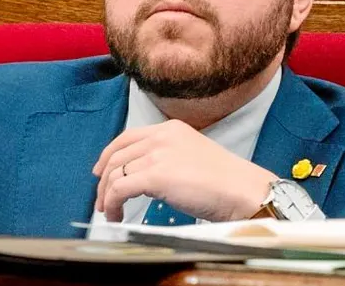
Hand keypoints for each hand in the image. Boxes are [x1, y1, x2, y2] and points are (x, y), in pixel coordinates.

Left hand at [92, 121, 278, 222]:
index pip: (128, 137)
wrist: (243, 190)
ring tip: (110, 211)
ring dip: (107, 195)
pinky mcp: (155, 176)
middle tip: (102, 198)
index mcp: (170, 128)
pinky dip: (113, 203)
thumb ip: (167, 158)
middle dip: (104, 180)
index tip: (102, 171)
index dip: (110, 154)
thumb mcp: (191, 156)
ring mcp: (157, 154)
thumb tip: (143, 177)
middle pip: (117, 155)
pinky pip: (120, 189)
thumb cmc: (225, 181)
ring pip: (115, 173)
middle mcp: (161, 136)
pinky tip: (117, 215)